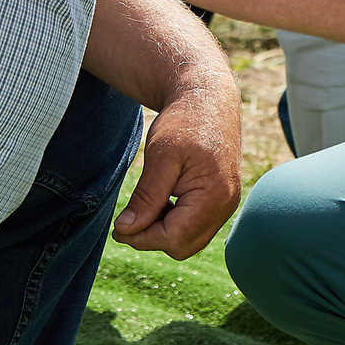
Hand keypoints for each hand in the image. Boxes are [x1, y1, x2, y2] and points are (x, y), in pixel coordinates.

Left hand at [111, 63, 242, 257]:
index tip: (118, 226)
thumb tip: (126, 231)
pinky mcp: (222, 200)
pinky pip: (197, 227)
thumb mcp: (160, 156)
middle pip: (183, 246)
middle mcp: (226, 204)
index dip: (141, 237)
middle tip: (131, 215)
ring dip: (164, 230)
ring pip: (190, 240)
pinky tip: (164, 199)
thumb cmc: (185, 121)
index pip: (173, 238)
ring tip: (149, 202)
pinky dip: (176, 222)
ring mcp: (227, 203)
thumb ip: (146, 197)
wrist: (208, 98)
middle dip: (152, 236)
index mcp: (214, 194)